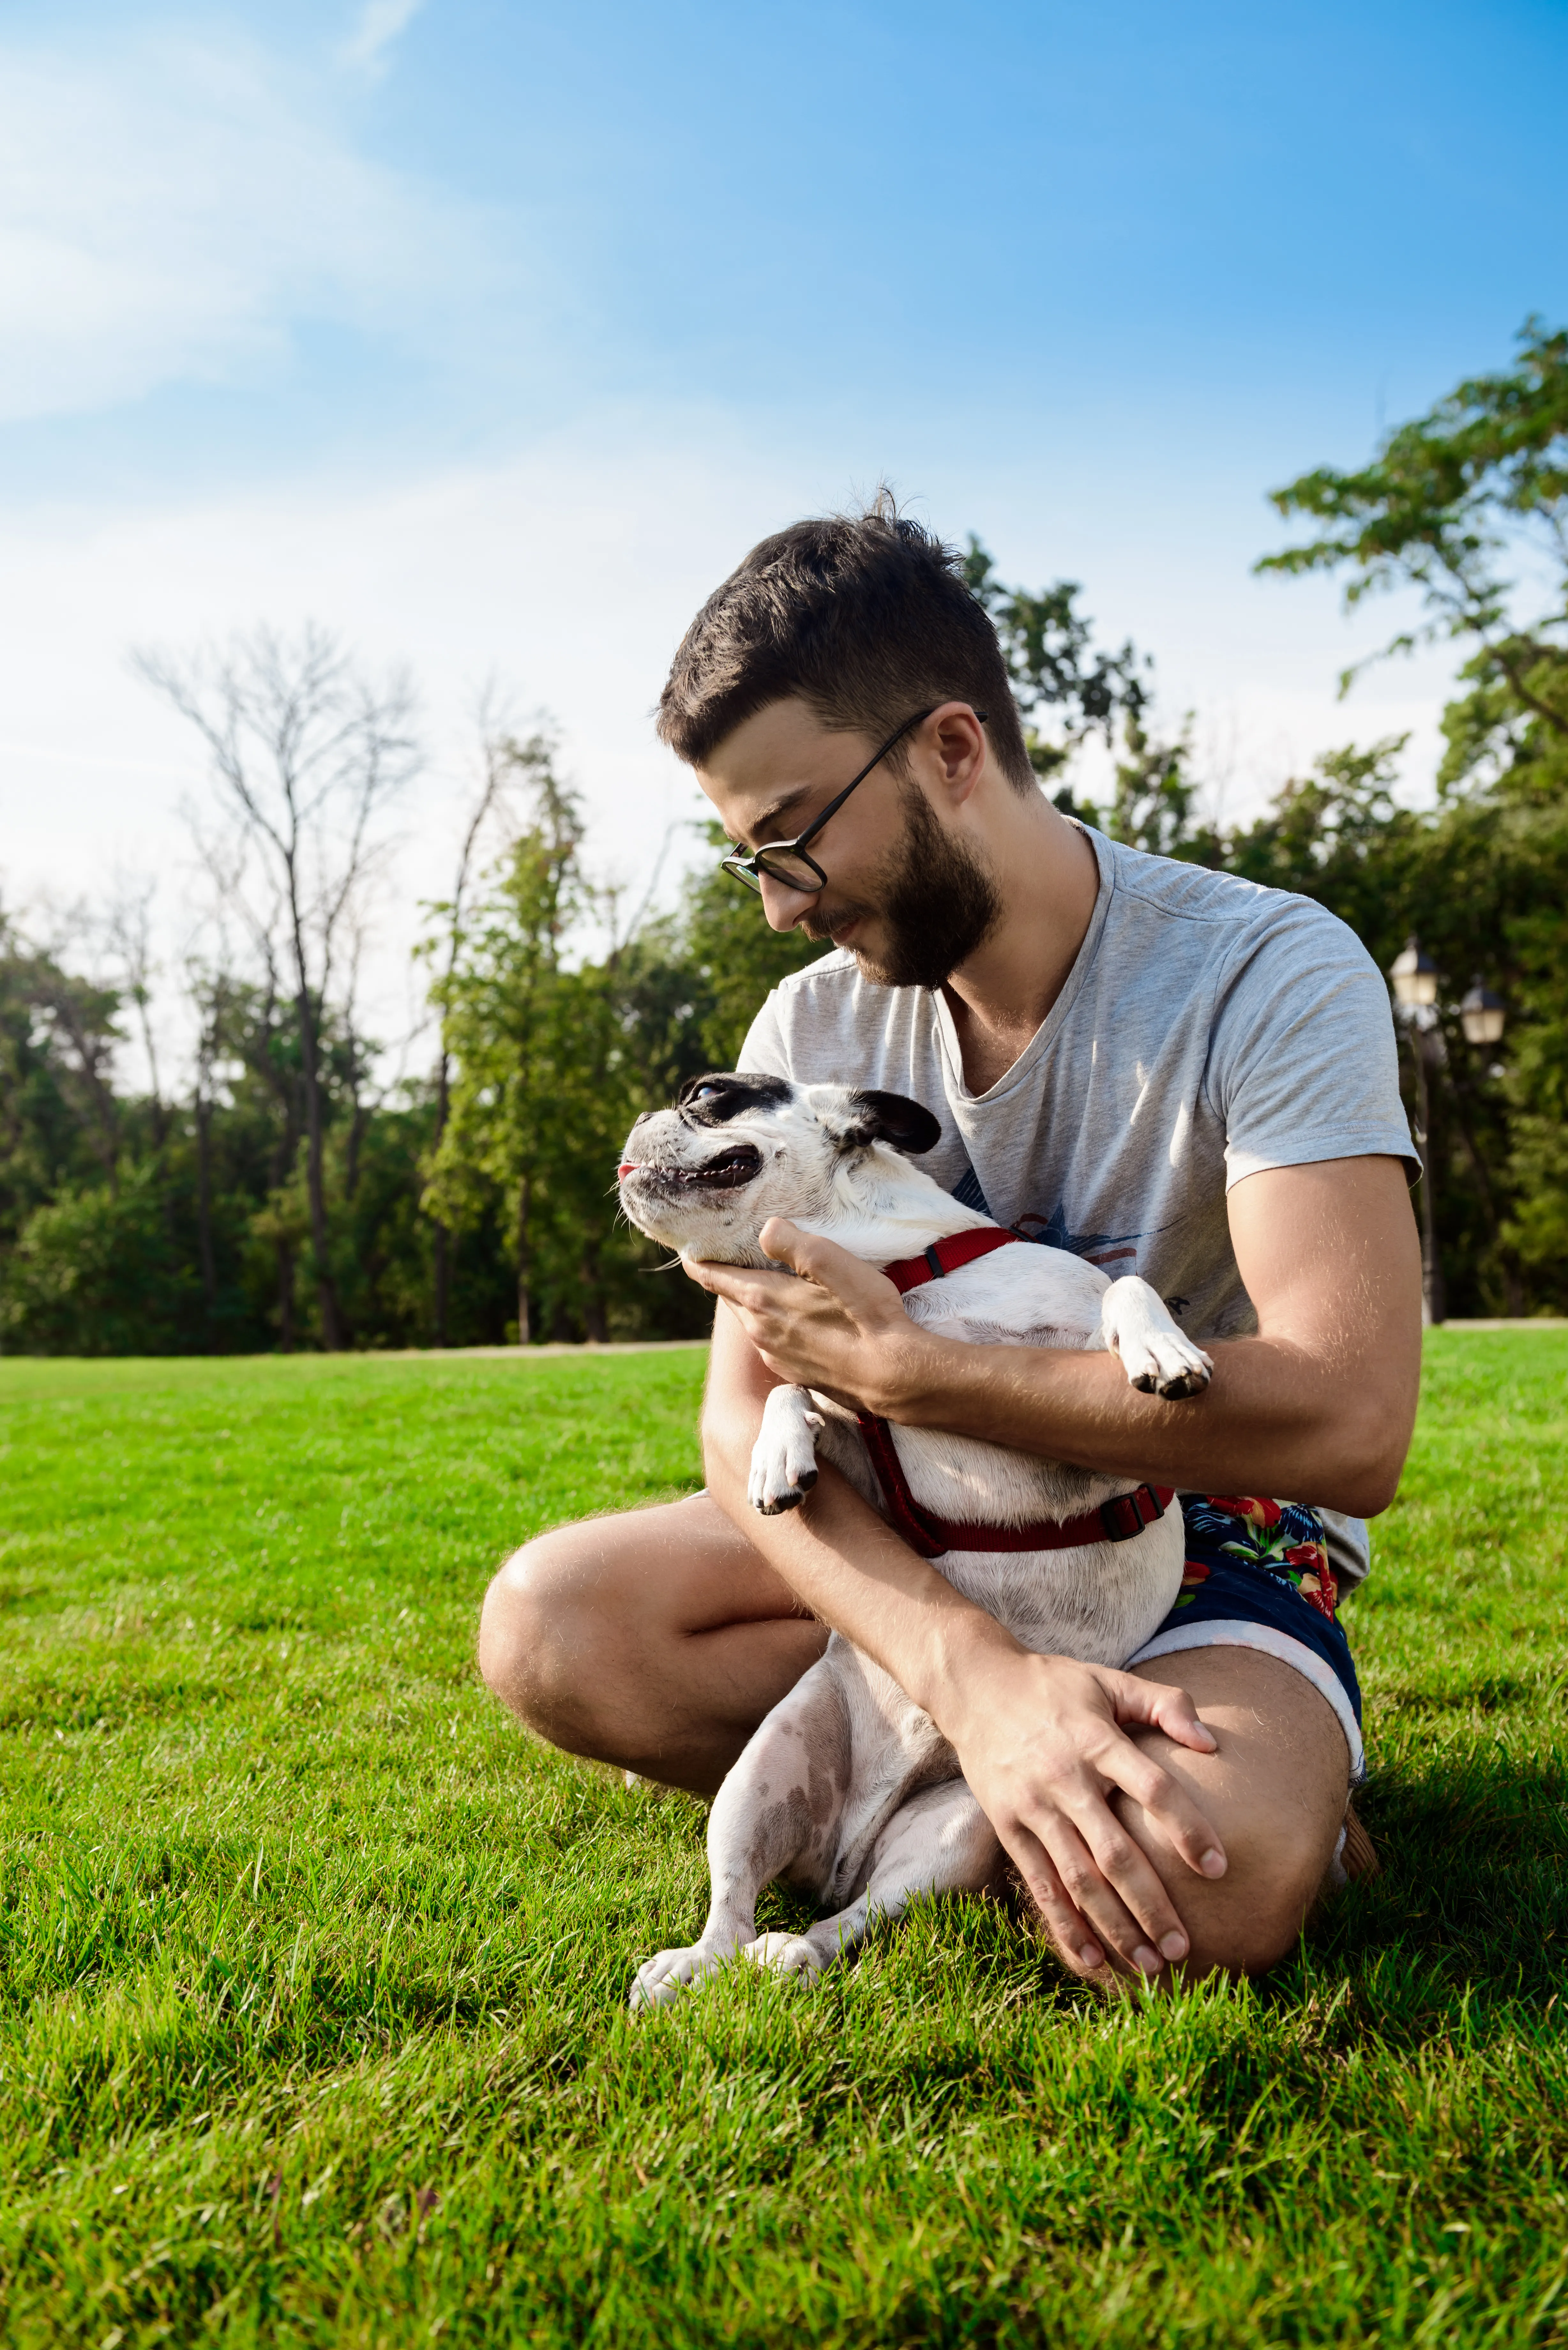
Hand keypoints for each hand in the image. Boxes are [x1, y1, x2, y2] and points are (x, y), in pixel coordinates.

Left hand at [687, 1218, 935, 1410]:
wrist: (895, 1377)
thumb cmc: (867, 1316)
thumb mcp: (831, 1262)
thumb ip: (792, 1242)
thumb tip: (766, 1229)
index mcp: (761, 1300)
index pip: (710, 1276)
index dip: (697, 1259)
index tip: (690, 1246)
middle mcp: (758, 1331)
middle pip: (732, 1296)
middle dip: (731, 1275)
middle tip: (741, 1253)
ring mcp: (775, 1356)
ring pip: (754, 1318)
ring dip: (758, 1300)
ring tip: (778, 1281)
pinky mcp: (793, 1373)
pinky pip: (773, 1340)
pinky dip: (778, 1324)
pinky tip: (804, 1317)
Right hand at [942, 1645, 1226, 1976]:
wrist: (975, 1685)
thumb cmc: (1054, 1685)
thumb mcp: (1109, 1680)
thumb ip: (1165, 1704)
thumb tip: (1212, 1744)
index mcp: (1097, 1741)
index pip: (1153, 1789)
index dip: (1187, 1829)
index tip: (1219, 1869)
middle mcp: (1065, 1778)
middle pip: (1115, 1853)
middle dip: (1152, 1905)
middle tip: (1184, 1946)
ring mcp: (1033, 1806)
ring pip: (1078, 1879)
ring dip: (1114, 1927)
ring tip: (1149, 1966)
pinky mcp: (1007, 1826)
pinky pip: (1039, 1883)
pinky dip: (1064, 1925)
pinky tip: (1089, 1959)